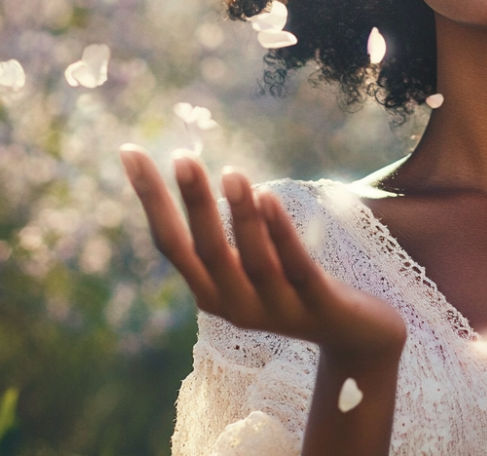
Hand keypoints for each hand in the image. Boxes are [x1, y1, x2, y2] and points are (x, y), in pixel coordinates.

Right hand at [118, 145, 406, 361]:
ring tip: (232, 172)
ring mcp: (276, 308)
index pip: (170, 243)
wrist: (355, 336)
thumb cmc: (293, 288)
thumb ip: (228, 238)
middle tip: (182, 156)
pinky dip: (280, 232)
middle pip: (206, 252)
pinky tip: (270, 196)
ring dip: (240, 217)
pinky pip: (295, 266)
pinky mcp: (316, 305)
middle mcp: (234, 304)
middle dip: (193, 203)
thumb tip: (198, 179)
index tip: (130, 151)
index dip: (150, 199)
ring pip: (252, 261)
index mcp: (211, 291)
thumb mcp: (251, 264)